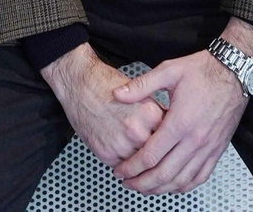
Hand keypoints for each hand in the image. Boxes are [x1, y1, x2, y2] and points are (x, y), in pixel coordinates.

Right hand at [41, 44, 164, 168]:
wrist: (79, 84)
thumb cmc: (107, 85)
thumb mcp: (141, 93)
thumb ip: (157, 113)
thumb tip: (173, 130)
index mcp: (150, 114)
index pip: (171, 137)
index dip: (171, 140)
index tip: (170, 142)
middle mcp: (136, 131)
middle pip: (158, 154)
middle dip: (157, 154)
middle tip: (155, 152)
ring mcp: (121, 144)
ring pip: (141, 165)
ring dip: (142, 163)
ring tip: (138, 152)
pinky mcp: (106, 154)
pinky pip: (123, 168)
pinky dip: (125, 163)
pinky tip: (123, 150)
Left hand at [110, 20, 252, 194]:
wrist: (234, 71)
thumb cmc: (203, 70)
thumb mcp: (169, 70)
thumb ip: (141, 85)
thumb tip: (118, 93)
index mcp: (179, 122)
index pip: (150, 155)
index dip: (132, 167)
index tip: (120, 170)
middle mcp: (195, 139)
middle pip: (164, 173)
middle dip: (142, 183)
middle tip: (127, 183)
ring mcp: (208, 147)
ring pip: (182, 180)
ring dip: (161, 188)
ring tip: (146, 188)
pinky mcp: (217, 150)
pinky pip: (200, 177)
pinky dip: (185, 186)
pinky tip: (173, 186)